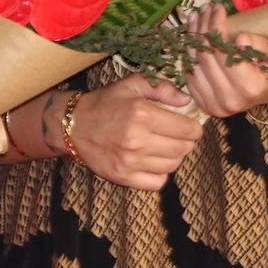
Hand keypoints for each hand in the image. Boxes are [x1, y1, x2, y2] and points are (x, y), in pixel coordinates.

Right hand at [66, 75, 203, 190]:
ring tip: (162, 147)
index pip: (187, 129)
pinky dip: (160, 174)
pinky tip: (152, 162)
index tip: (189, 126)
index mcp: (141, 114)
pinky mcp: (123, 177)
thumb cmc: (105, 103)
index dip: (193, 127)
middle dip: (186, 142)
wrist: (73, 125)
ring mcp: (130, 161)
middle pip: (183, 149)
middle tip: (177, 136)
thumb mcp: (131, 85)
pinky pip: (158, 182)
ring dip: (173, 157)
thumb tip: (187, 100)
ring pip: (172, 166)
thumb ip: (161, 88)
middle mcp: (137, 140)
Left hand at [184, 4, 267, 117]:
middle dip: (203, 28)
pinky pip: (189, 74)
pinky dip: (189, 53)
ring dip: (193, 37)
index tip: (218, 8)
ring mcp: (213, 105)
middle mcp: (229, 100)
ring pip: (193, 64)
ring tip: (196, 16)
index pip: (223, 51)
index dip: (217, 26)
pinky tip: (193, 34)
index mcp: (249, 88)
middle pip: (205, 57)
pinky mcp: (203, 104)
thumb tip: (239, 39)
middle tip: (205, 8)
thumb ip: (261, 44)